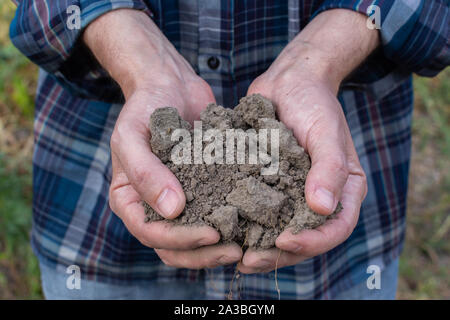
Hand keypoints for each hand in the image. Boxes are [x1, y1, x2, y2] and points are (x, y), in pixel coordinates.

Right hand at [84, 9, 241, 268]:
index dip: (180, 241)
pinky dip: (231, 222)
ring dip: (219, 246)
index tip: (212, 234)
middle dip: (204, 253)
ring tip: (248, 244)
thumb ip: (145, 173)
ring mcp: (179, 200)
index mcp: (130, 200)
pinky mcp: (202, 189)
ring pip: (196, 238)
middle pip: (174, 247)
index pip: (151, 233)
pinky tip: (255, 220)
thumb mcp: (132, 136)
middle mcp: (153, 206)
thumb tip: (172, 211)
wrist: (170, 85)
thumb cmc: (144, 107)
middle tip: (237, 250)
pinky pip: (214, 212)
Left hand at [238, 9, 377, 272]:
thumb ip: (330, 168)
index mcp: (343, 190)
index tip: (285, 241)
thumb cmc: (314, 102)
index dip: (314, 241)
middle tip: (248, 260)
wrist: (289, 81)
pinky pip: (259, 211)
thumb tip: (322, 207)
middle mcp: (318, 197)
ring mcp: (292, 194)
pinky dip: (244, 223)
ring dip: (258, 245)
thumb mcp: (326, 132)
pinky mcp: (268, 185)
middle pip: (305, 237)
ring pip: (279, 230)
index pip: (336, 228)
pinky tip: (222, 229)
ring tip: (232, 254)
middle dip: (278, 254)